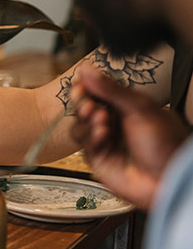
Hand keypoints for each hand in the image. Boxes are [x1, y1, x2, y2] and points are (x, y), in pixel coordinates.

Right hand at [71, 66, 187, 209]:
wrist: (169, 181)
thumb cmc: (165, 144)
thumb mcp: (140, 109)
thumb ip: (111, 89)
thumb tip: (85, 68)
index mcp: (128, 107)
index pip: (98, 91)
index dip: (87, 87)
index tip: (81, 86)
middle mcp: (115, 122)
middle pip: (85, 106)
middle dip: (84, 103)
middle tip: (88, 103)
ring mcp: (105, 140)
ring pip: (79, 124)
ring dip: (86, 119)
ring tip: (100, 119)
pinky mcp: (97, 158)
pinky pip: (83, 142)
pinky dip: (89, 136)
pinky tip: (103, 135)